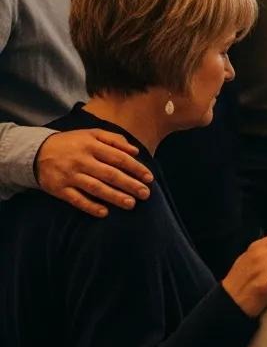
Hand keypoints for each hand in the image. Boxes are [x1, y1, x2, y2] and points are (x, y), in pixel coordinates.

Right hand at [35, 130, 153, 217]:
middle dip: (130, 184)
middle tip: (145, 194)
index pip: (119, 158)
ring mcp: (70, 175)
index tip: (149, 178)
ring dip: (114, 196)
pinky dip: (90, 206)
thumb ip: (114, 140)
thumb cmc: (72, 143)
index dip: (136, 168)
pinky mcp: (59, 189)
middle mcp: (82, 160)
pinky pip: (76, 199)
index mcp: (92, 145)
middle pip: (110, 174)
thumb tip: (135, 151)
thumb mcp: (92, 134)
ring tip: (131, 204)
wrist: (37, 151)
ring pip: (96, 188)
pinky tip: (104, 212)